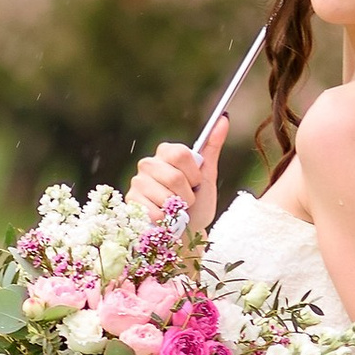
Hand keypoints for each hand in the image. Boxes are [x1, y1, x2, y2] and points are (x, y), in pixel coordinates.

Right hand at [129, 111, 228, 234]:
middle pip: (174, 177)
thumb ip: (212, 147)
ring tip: (175, 210)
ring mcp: (138, 182)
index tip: (196, 183)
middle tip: (186, 199)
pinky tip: (164, 219)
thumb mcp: (208, 176)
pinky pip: (154, 211)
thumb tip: (223, 119)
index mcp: (167, 152)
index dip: (194, 174)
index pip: (181, 154)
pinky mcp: (131, 203)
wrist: (188, 234)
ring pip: (165, 197)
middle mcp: (148, 163)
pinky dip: (166, 220)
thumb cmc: (198, 204)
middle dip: (187, 195)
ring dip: (177, 210)